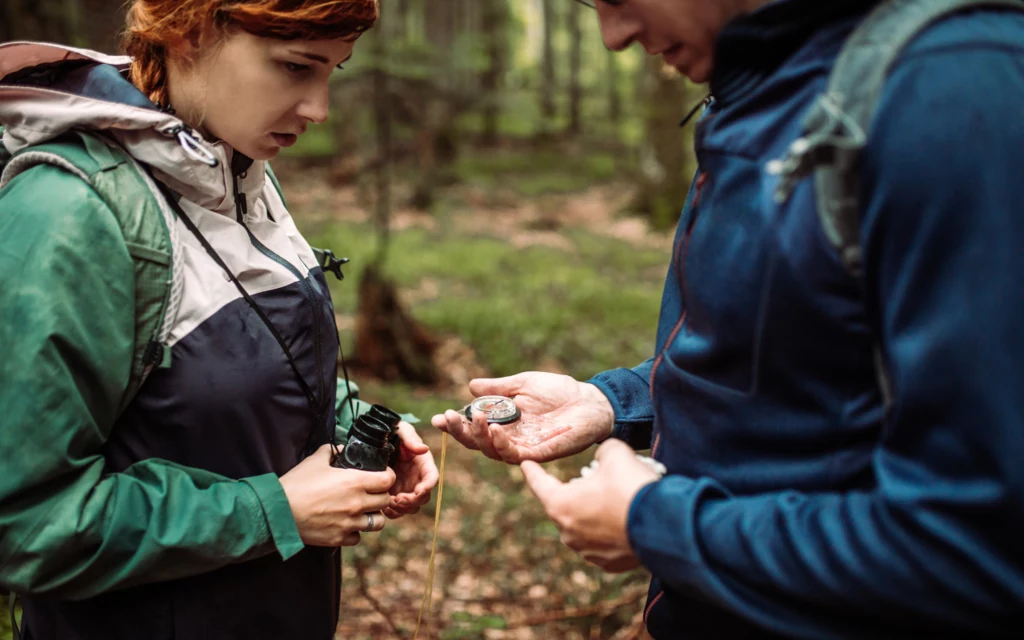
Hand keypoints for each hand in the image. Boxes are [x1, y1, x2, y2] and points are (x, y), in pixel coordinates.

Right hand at [279, 445, 394, 546]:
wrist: (278, 511)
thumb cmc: (297, 484)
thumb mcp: (315, 461)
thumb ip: (331, 452)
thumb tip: (340, 449)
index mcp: (355, 481)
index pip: (388, 480)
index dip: (387, 476)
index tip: (381, 476)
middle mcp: (357, 503)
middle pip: (385, 501)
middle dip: (381, 496)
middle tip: (371, 493)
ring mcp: (350, 522)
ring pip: (377, 522)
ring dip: (372, 516)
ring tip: (362, 511)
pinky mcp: (339, 538)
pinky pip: (358, 537)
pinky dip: (354, 532)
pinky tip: (346, 524)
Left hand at [384, 421, 438, 518]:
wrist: (374, 440)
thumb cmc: (392, 432)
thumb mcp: (401, 430)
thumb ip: (411, 439)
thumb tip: (424, 449)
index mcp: (423, 463)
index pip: (432, 477)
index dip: (428, 486)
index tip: (418, 491)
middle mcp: (417, 478)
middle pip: (423, 497)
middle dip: (412, 501)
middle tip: (397, 499)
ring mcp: (406, 488)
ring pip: (412, 507)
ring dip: (403, 509)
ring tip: (389, 503)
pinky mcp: (394, 494)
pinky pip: (398, 510)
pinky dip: (394, 513)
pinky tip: (384, 507)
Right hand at [430, 372, 615, 463]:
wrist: (591, 401)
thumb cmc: (560, 391)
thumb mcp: (524, 383)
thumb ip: (498, 388)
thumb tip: (470, 386)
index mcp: (503, 422)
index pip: (474, 428)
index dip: (455, 426)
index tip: (437, 418)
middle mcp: (510, 438)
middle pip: (477, 443)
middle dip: (460, 432)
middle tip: (448, 418)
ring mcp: (524, 447)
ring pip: (492, 451)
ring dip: (479, 437)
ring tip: (475, 419)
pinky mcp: (539, 454)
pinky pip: (515, 454)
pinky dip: (502, 444)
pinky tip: (495, 431)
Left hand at [520, 439, 658, 572]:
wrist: (663, 525)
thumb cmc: (632, 487)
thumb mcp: (615, 454)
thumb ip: (602, 453)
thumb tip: (604, 460)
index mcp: (561, 505)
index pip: (540, 484)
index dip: (532, 471)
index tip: (525, 464)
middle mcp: (569, 532)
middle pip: (565, 505)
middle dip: (578, 491)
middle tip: (597, 478)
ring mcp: (588, 551)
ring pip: (585, 525)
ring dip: (595, 512)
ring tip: (617, 499)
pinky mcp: (608, 563)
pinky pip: (603, 542)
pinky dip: (611, 531)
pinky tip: (627, 519)